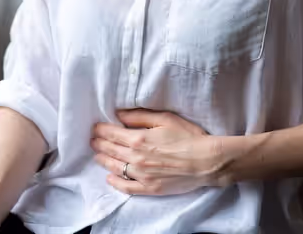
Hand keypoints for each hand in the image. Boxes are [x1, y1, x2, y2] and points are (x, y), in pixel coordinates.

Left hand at [91, 109, 227, 194]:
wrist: (208, 162)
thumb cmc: (189, 137)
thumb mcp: (164, 119)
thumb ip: (139, 116)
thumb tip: (118, 114)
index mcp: (138, 139)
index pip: (110, 133)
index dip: (100, 130)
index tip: (95, 128)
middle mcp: (136, 157)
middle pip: (109, 149)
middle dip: (98, 143)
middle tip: (93, 140)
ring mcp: (142, 175)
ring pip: (114, 167)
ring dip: (103, 160)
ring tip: (98, 155)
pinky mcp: (150, 188)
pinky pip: (127, 187)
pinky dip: (115, 182)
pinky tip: (109, 178)